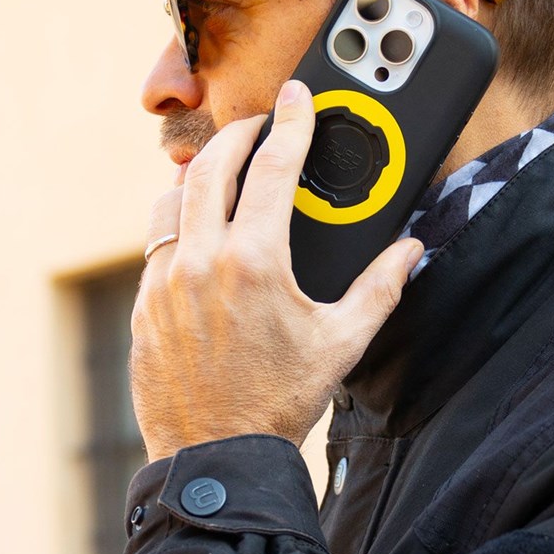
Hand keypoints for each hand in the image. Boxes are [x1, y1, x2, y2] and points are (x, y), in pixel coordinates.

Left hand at [130, 80, 422, 460]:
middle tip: (256, 126)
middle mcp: (200, 262)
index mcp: (254, 261)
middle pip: (208, 167)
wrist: (217, 457)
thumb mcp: (342, 342)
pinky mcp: (143, 308)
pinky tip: (200, 238)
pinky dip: (179, 228)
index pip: (271, 167)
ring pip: (170, 203)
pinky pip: (157, 247)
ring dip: (196, 180)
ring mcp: (163, 284)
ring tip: (221, 175)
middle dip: (235, 135)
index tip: (295, 96)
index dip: (289, 122)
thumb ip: (381, 288)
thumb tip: (410, 250)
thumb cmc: (281, 401)